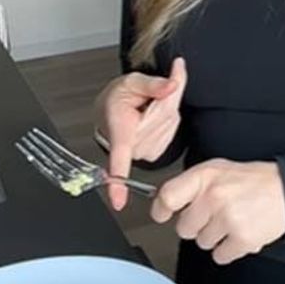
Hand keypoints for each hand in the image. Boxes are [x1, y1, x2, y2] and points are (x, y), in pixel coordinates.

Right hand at [94, 56, 186, 210]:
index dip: (118, 181)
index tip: (118, 202)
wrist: (112, 105)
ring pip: (169, 125)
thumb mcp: (134, 81)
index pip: (119, 159)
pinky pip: (170, 132)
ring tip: (147, 109)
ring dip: (165, 112)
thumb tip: (172, 84)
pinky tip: (152, 117)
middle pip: (163, 122)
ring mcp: (143, 151)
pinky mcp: (153, 152)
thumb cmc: (119, 96)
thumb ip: (154, 83)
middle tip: (150, 99)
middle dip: (164, 105)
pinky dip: (167, 120)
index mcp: (120, 133)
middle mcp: (131, 147)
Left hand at [150, 159, 284, 264]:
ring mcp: (228, 218)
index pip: (168, 196)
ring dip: (217, 237)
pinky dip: (230, 249)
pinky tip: (241, 232)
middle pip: (184, 227)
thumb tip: (166, 202)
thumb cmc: (255, 181)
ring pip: (202, 243)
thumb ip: (194, 184)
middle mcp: (214, 196)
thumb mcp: (221, 169)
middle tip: (217, 214)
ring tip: (234, 220)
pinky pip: (220, 255)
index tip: (163, 214)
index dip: (162, 208)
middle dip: (199, 225)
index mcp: (207, 176)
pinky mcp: (241, 238)